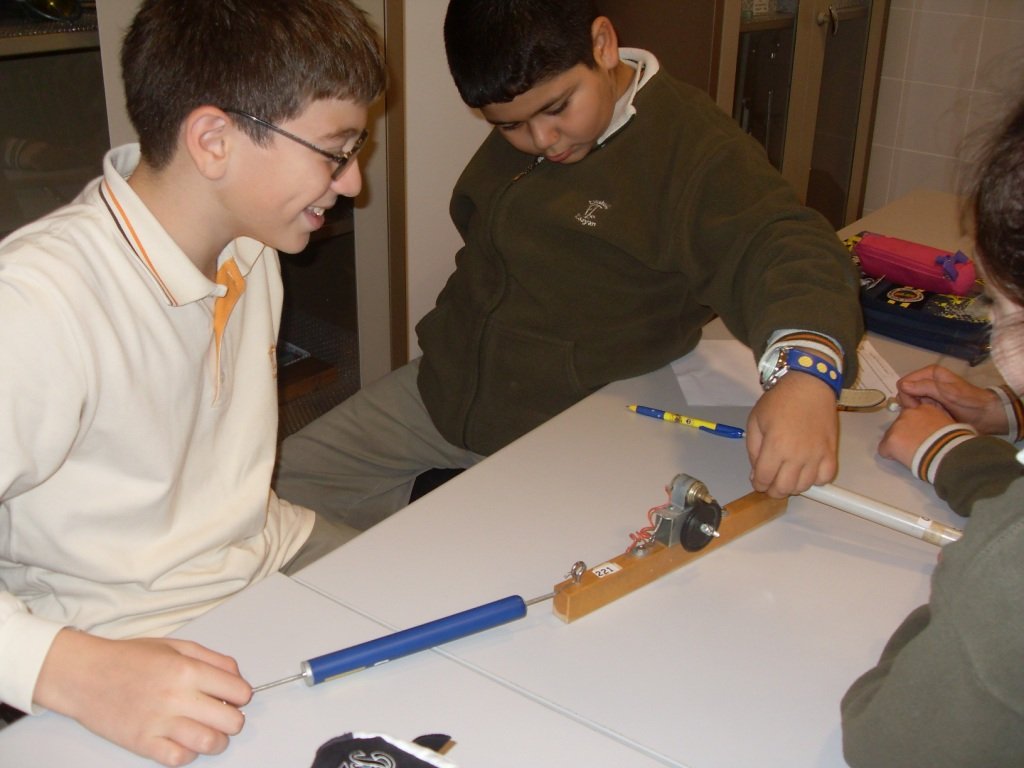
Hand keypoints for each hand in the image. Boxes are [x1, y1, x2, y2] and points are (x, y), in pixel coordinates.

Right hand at [34, 629, 251, 765]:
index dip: (241, 695)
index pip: (239, 691)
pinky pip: (180, 759)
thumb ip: (213, 659)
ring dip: (216, 740)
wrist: (84, 675)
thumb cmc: (129, 658)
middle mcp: (177, 697)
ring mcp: (159, 723)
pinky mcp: (142, 744)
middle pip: (231, 721)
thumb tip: (238, 678)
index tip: (232, 696)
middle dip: (233, 719)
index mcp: (188, 670)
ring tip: (207, 732)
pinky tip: (183, 742)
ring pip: (210, 743)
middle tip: (221, 715)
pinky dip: (188, 754)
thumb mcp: (176, 646)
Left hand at [746, 371, 837, 496]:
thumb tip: (756, 473)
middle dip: (773, 490)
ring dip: (793, 486)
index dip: (758, 484)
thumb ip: (753, 450)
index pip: (764, 479)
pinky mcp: (831, 452)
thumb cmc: (780, 401)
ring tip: (788, 475)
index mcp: (775, 446)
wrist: (809, 386)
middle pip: (784, 488)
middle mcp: (797, 454)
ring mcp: (816, 455)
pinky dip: (816, 479)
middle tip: (771, 483)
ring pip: (804, 486)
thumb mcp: (755, 421)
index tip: (758, 481)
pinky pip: (825, 477)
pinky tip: (807, 470)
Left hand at [878, 401, 956, 469]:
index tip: (919, 435)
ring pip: (891, 436)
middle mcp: (909, 413)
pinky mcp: (891, 440)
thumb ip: (936, 423)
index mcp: (925, 408)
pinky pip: (884, 449)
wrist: (949, 454)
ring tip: (913, 453)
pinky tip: (904, 459)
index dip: (915, 427)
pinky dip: (891, 455)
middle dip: (905, 435)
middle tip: (917, 446)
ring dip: (899, 444)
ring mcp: (898, 426)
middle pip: (900, 425)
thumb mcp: (948, 425)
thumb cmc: (954, 443)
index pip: (912, 415)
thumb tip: (934, 431)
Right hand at [895, 365, 1006, 433]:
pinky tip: (934, 418)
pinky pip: (917, 410)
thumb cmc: (970, 402)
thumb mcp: (949, 393)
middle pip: (904, 393)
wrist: (986, 415)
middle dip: (913, 405)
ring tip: (934, 415)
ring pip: (909, 403)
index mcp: (930, 373)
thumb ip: (926, 387)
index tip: (918, 407)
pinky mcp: (930, 404)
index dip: (907, 396)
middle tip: (928, 412)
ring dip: (919, 411)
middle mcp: (926, 381)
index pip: (903, 383)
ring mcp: (928, 393)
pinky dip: (923, 415)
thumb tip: (903, 385)